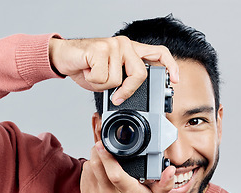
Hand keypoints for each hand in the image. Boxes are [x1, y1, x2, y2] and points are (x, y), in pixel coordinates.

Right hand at [49, 36, 178, 104]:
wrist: (65, 57)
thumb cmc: (87, 68)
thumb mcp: (110, 79)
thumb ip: (123, 84)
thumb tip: (129, 98)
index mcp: (132, 51)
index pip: (158, 53)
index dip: (170, 66)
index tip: (175, 81)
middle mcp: (125, 45)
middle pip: (140, 74)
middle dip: (127, 90)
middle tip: (116, 96)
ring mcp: (114, 45)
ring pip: (117, 79)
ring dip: (102, 84)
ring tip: (94, 74)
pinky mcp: (100, 48)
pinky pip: (102, 77)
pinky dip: (92, 80)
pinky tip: (87, 70)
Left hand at [80, 141, 175, 192]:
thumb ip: (165, 183)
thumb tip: (171, 170)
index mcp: (127, 192)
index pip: (114, 172)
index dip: (106, 156)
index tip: (103, 145)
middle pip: (97, 166)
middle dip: (97, 151)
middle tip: (102, 146)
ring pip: (89, 169)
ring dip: (93, 159)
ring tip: (101, 158)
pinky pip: (84, 177)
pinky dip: (88, 169)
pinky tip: (96, 169)